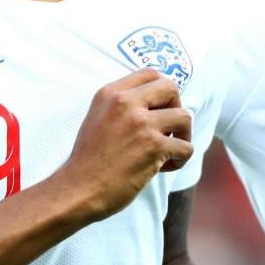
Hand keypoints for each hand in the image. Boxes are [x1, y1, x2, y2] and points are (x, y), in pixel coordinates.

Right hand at [57, 69, 192, 221]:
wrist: (77, 190)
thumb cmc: (88, 161)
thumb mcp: (97, 118)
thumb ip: (121, 105)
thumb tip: (156, 103)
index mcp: (110, 93)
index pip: (150, 73)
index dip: (162, 92)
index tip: (158, 111)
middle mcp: (125, 102)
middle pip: (171, 88)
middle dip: (176, 108)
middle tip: (166, 129)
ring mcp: (141, 123)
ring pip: (185, 117)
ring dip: (182, 136)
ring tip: (168, 151)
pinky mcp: (153, 146)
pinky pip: (186, 147)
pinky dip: (180, 159)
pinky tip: (164, 168)